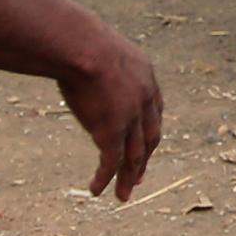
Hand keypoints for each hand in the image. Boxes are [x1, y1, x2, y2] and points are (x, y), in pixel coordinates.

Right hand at [57, 30, 163, 200]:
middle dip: (144, 158)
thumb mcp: (101, 47)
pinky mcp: (112, 132)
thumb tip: (81, 55)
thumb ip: (100, 60)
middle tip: (138, 176)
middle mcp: (144, 99)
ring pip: (134, 156)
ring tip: (123, 195)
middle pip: (149, 136)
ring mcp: (130, 117)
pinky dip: (106, 178)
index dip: (149, 128)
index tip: (146, 143)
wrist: (82, 46)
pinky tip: (97, 190)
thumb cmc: (81, 39)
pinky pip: (111, 162)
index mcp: (145, 76)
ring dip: (128, 177)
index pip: (154, 109)